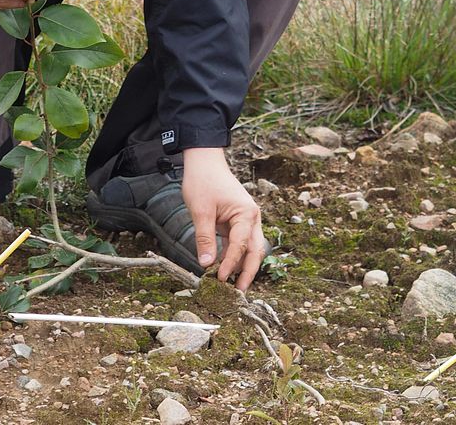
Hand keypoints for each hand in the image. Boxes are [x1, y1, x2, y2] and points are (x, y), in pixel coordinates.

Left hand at [182, 146, 264, 290]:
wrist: (204, 161)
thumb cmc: (203, 181)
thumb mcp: (200, 211)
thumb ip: (204, 238)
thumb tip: (207, 264)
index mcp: (246, 214)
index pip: (241, 245)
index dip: (231, 265)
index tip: (220, 280)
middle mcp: (252, 218)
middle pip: (255, 251)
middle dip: (248, 273)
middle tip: (239, 294)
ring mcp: (246, 220)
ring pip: (249, 249)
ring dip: (241, 266)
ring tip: (231, 286)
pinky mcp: (237, 222)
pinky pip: (239, 243)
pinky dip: (233, 256)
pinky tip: (224, 269)